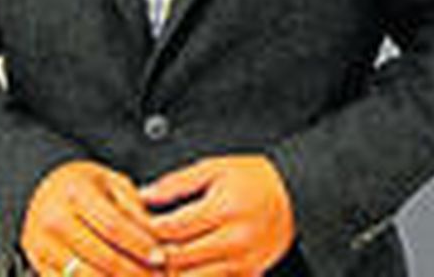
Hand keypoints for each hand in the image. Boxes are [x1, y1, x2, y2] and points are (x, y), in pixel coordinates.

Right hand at [21, 160, 165, 275]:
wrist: (46, 192)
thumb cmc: (87, 187)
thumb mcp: (114, 184)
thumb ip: (134, 209)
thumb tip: (156, 238)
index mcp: (75, 191)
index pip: (113, 225)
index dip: (139, 244)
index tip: (160, 257)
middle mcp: (53, 218)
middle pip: (100, 255)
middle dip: (133, 271)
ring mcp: (41, 245)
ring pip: (83, 276)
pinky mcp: (37, 264)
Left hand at [140, 155, 295, 275]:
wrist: (296, 196)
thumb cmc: (256, 179)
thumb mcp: (216, 168)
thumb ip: (177, 182)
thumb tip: (143, 196)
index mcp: (225, 209)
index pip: (172, 228)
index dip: (146, 228)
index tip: (136, 223)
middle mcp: (235, 239)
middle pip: (177, 257)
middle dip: (153, 252)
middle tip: (140, 244)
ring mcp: (242, 261)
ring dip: (170, 270)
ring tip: (158, 257)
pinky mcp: (247, 275)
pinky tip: (182, 267)